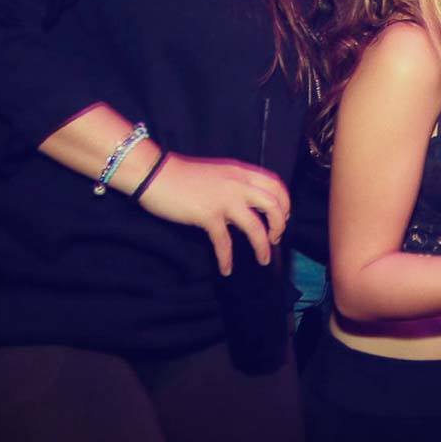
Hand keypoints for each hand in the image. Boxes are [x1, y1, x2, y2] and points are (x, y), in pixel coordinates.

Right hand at [134, 153, 289, 276]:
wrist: (156, 174)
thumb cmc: (183, 175)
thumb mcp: (218, 173)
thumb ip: (235, 185)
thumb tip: (248, 206)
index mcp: (241, 172)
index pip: (275, 185)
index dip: (284, 203)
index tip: (282, 216)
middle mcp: (237, 184)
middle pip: (274, 205)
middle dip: (280, 224)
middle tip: (275, 237)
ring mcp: (224, 200)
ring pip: (256, 226)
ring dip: (263, 246)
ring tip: (263, 259)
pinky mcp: (207, 215)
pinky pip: (223, 242)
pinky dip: (226, 258)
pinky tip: (226, 269)